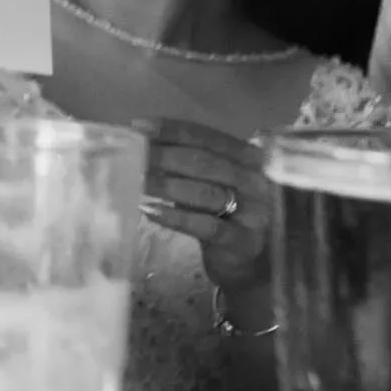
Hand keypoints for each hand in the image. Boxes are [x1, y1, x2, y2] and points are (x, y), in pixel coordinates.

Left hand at [137, 118, 272, 300]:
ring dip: (166, 185)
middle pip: (206, 162)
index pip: (209, 137)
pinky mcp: (243, 241)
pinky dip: (176, 217)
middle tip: (132, 156)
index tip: (140, 127)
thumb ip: (189, 163)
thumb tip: (144, 141)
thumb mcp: (213, 182)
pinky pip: (207, 226)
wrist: (251, 263)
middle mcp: (257, 181)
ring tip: (137, 181)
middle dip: (165, 157)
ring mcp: (254, 212)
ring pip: (205, 192)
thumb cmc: (226, 214)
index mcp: (251, 158)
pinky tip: (151, 211)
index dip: (173, 131)